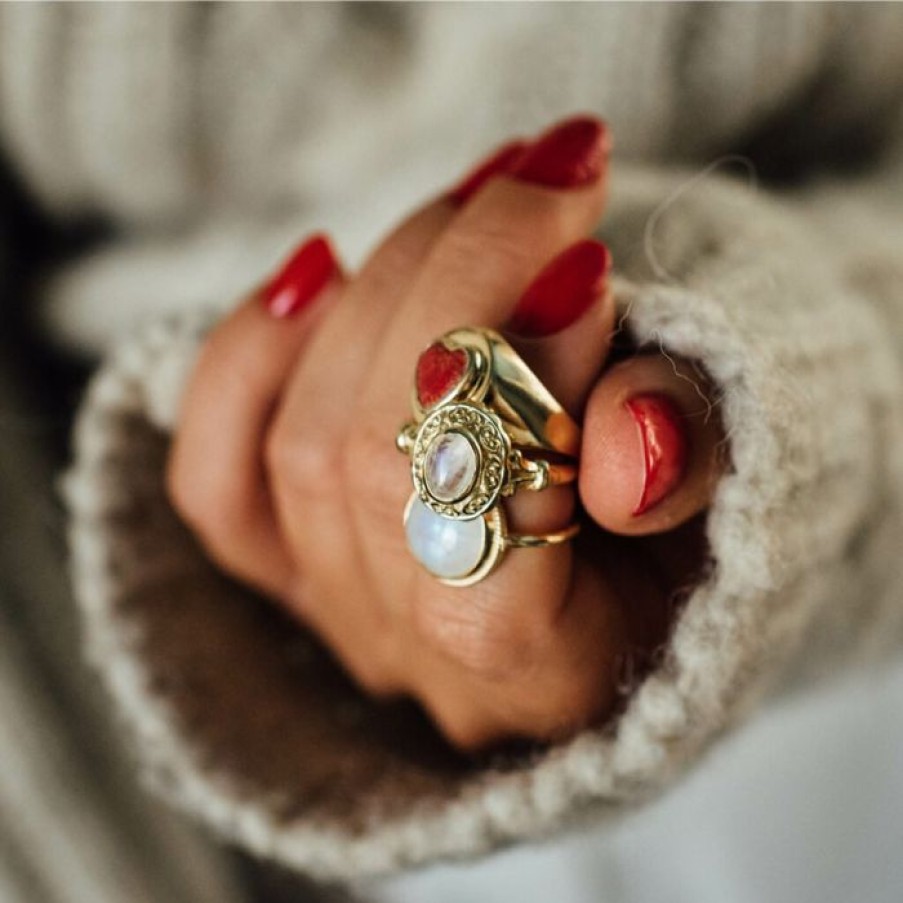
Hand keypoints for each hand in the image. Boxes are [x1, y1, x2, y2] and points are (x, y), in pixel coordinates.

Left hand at [168, 116, 724, 750]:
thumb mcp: (737, 484)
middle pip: (375, 469)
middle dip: (455, 292)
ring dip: (392, 284)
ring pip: (304, 443)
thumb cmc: (696, 502)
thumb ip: (683, 458)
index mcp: (551, 677)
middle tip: (545, 182)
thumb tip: (627, 418)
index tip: (588, 266)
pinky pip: (220, 475)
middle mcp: (423, 662)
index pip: (489, 566)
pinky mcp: (291, 557)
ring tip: (483, 197)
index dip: (523, 400)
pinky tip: (319, 273)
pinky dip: (251, 359)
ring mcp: (343, 609)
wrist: (632, 517)